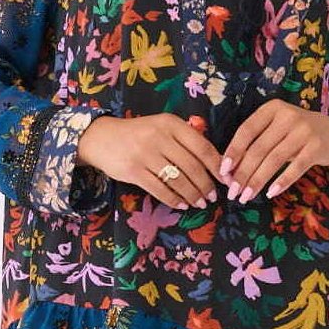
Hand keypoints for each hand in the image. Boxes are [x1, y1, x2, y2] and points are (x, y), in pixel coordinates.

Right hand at [77, 112, 223, 209]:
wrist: (102, 138)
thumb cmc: (139, 134)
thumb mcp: (162, 127)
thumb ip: (185, 139)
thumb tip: (215, 163)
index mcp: (171, 124)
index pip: (202, 147)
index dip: (217, 166)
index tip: (226, 180)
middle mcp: (160, 137)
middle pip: (192, 166)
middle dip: (206, 185)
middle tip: (212, 197)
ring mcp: (146, 154)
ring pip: (178, 180)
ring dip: (192, 195)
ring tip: (200, 203)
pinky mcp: (134, 171)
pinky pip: (160, 189)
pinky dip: (174, 200)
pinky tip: (182, 205)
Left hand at [219, 99, 328, 202]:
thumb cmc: (294, 134)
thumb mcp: (275, 129)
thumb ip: (255, 143)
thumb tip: (229, 171)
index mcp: (272, 109)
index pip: (247, 130)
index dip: (233, 151)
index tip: (223, 171)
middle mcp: (288, 116)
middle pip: (259, 149)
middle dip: (243, 173)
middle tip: (233, 192)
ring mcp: (304, 131)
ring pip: (274, 160)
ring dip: (258, 181)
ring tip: (246, 196)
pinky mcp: (317, 147)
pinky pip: (296, 168)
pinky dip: (281, 182)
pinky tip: (270, 193)